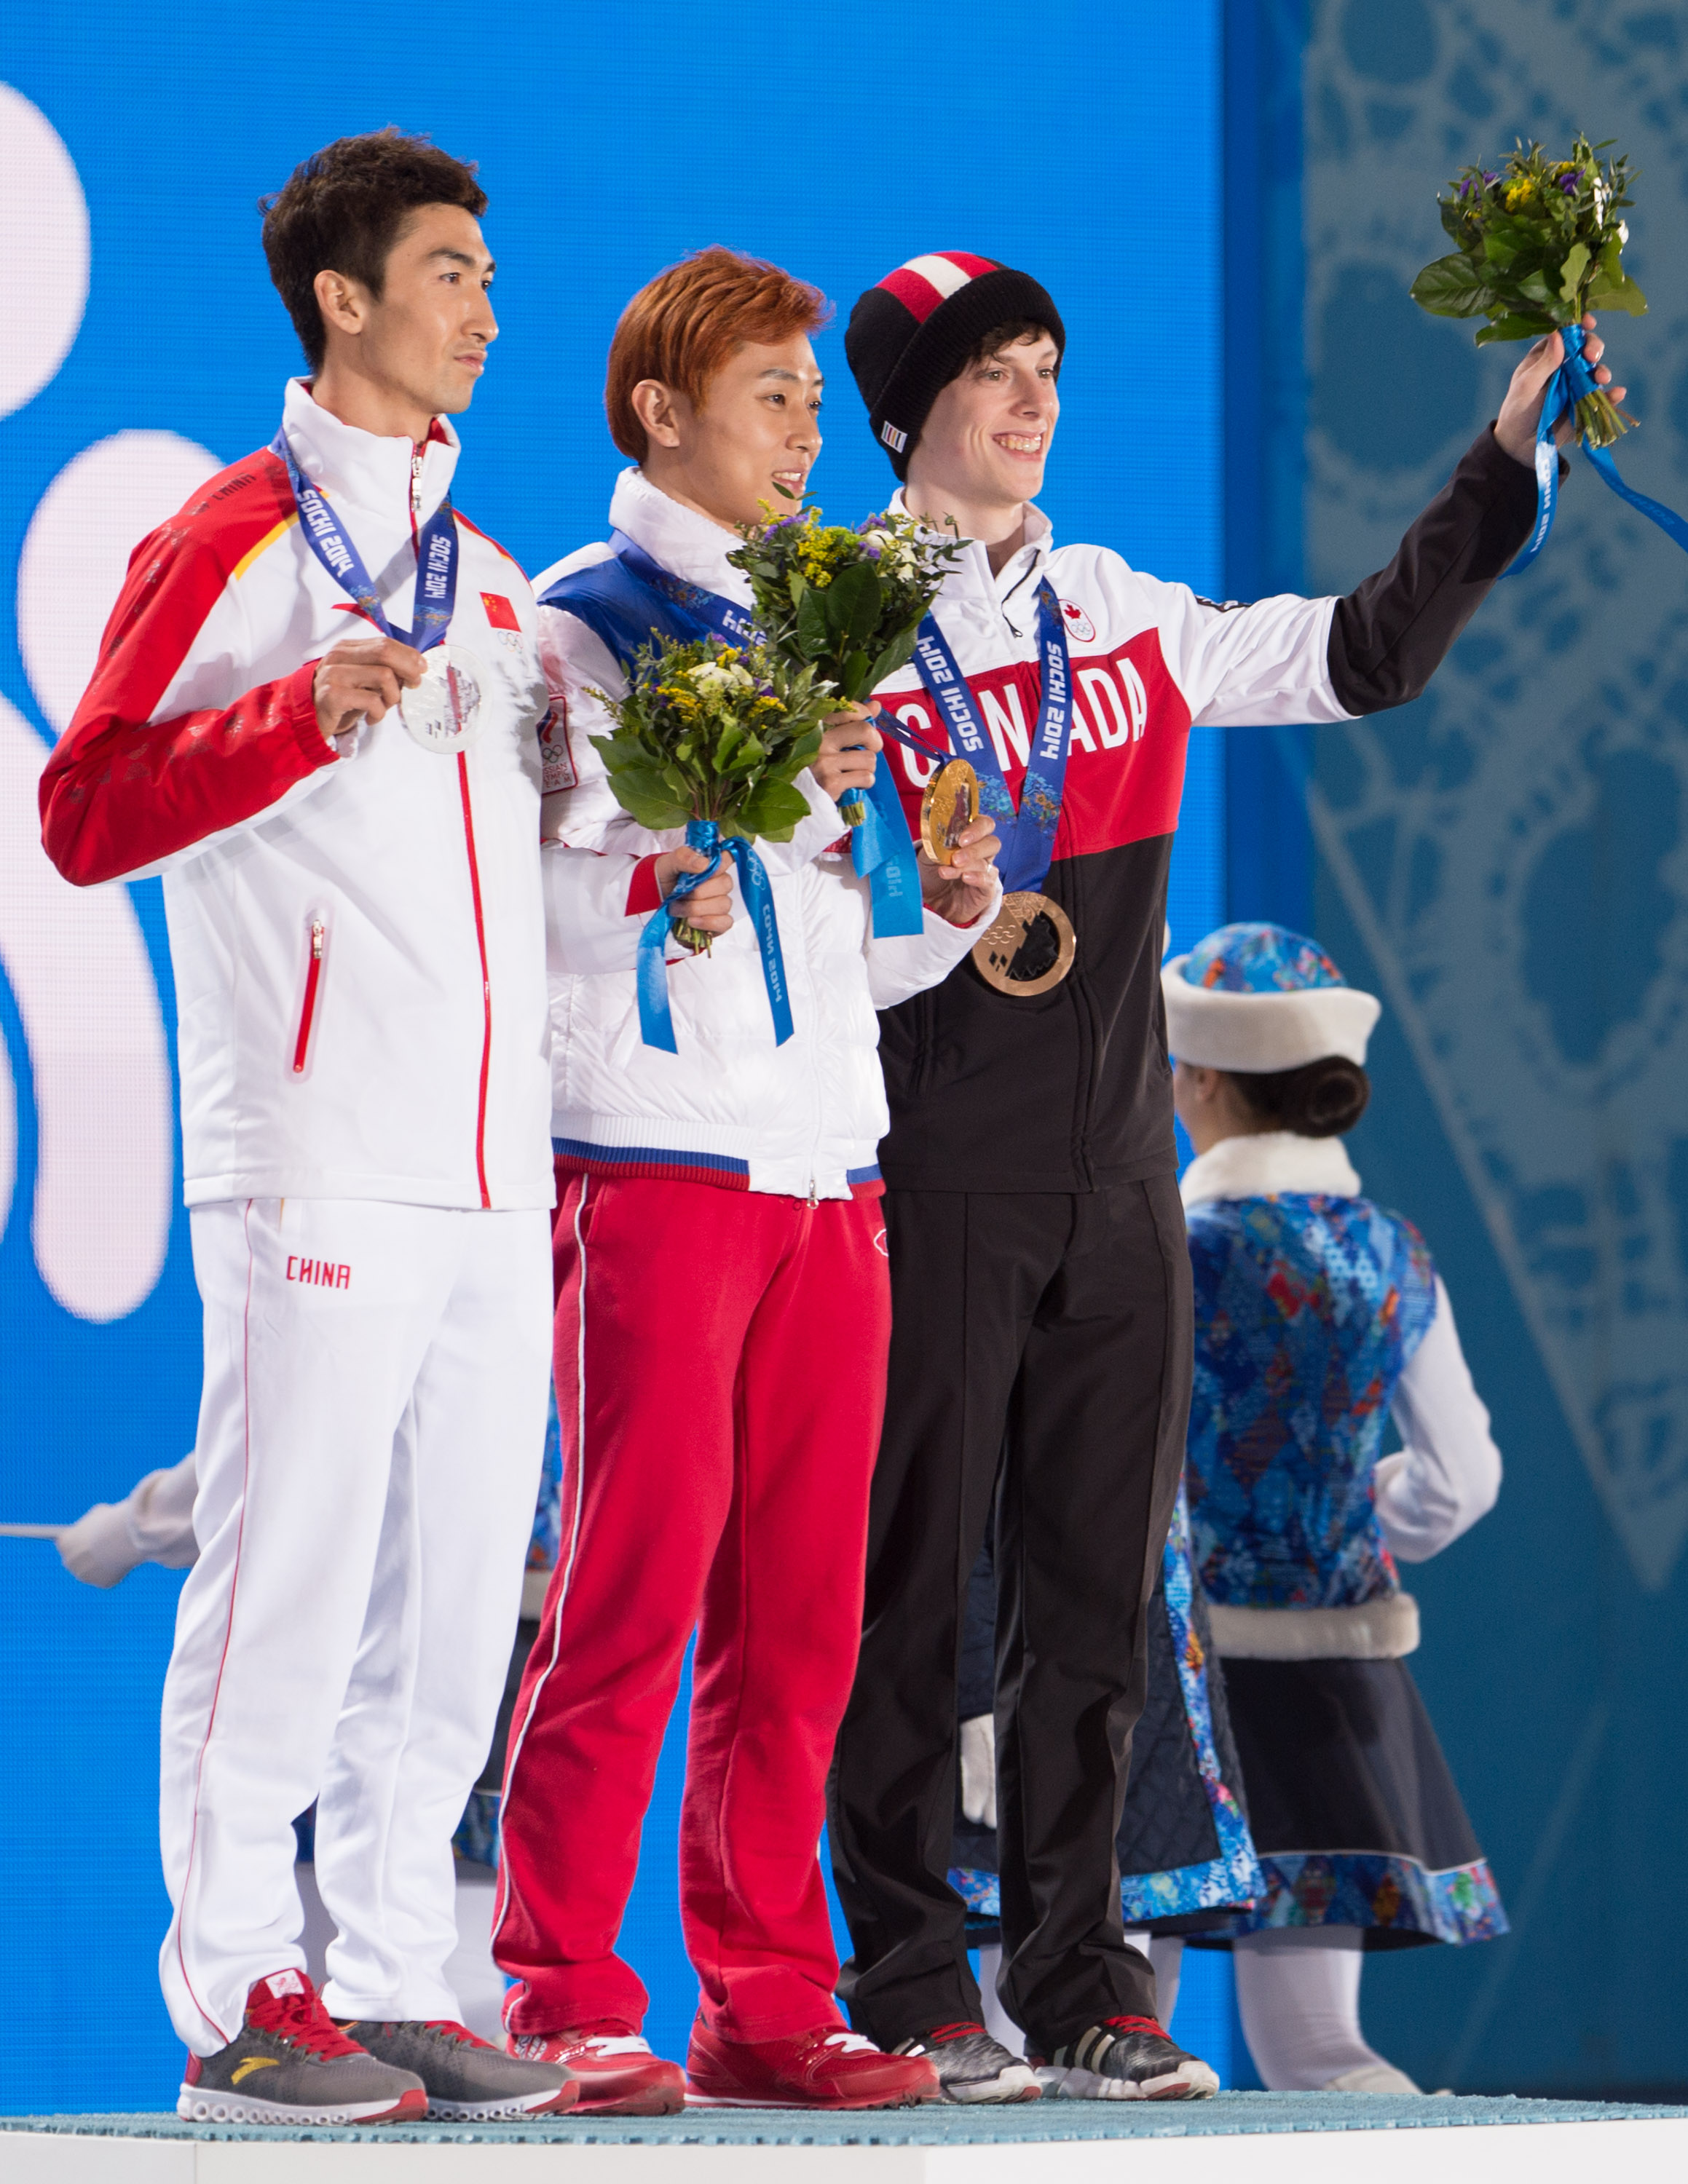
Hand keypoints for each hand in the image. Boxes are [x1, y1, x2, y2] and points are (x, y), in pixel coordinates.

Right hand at [313, 635, 424, 740]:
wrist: (307, 719)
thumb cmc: (340, 700)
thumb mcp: (361, 680)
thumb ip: (382, 670)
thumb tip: (415, 668)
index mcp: (347, 648)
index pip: (385, 643)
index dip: (409, 655)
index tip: (421, 668)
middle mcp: (339, 657)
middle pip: (386, 652)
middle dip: (408, 669)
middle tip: (414, 685)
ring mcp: (334, 675)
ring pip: (384, 676)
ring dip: (392, 696)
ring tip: (384, 706)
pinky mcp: (333, 696)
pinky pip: (372, 700)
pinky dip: (379, 713)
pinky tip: (372, 718)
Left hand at [654, 845, 733, 936]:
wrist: (656, 902)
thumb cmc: (665, 880)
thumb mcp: (667, 864)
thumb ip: (684, 858)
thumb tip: (704, 863)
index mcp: (711, 865)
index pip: (729, 857)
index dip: (722, 862)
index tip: (705, 869)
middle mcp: (720, 882)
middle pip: (724, 884)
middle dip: (698, 892)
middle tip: (679, 895)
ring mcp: (721, 902)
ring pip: (723, 904)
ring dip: (696, 908)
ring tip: (678, 909)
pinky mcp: (719, 921)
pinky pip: (725, 922)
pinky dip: (707, 922)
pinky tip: (692, 921)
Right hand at [812, 703, 882, 802]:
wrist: (796, 798)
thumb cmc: (814, 768)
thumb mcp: (827, 740)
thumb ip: (851, 721)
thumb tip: (875, 705)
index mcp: (815, 726)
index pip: (848, 709)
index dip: (864, 715)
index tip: (866, 723)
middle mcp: (818, 741)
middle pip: (865, 730)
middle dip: (875, 743)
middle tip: (867, 751)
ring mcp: (824, 762)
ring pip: (869, 758)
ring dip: (868, 768)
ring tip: (854, 772)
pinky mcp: (831, 783)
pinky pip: (866, 777)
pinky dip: (865, 782)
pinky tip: (852, 784)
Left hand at [917, 811, 999, 924]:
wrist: (929, 898)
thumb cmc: (931, 872)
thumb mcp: (927, 855)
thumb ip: (934, 844)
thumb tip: (938, 837)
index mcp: (970, 836)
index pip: (984, 824)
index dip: (976, 828)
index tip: (961, 838)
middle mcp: (982, 851)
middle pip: (992, 843)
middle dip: (974, 849)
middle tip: (956, 858)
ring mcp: (986, 870)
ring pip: (985, 864)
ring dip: (966, 866)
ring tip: (945, 872)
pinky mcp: (987, 889)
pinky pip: (988, 881)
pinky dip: (977, 878)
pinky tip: (965, 878)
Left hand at [1495, 313, 1624, 464]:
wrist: (1521, 444)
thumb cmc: (1519, 409)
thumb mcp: (1527, 385)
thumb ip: (1544, 363)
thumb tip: (1558, 334)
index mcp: (1548, 354)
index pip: (1567, 333)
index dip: (1579, 325)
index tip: (1588, 322)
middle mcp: (1566, 365)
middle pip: (1586, 348)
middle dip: (1593, 347)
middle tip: (1592, 356)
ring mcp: (1578, 384)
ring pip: (1597, 370)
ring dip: (1603, 371)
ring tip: (1602, 378)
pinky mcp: (1586, 403)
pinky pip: (1603, 397)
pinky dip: (1612, 395)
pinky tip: (1617, 394)